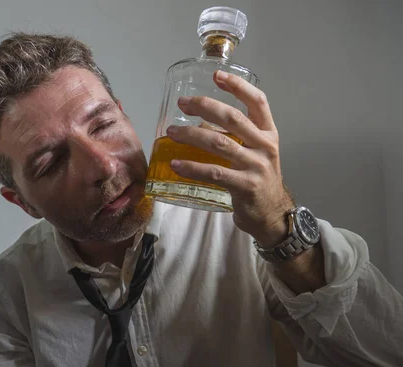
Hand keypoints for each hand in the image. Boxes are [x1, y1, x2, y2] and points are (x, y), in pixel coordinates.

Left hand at [166, 70, 293, 246]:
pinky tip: (176, 164)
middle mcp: (265, 146)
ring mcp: (256, 166)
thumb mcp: (256, 153)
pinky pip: (214, 172)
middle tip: (183, 103)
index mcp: (269, 134)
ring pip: (220, 143)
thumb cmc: (257, 180)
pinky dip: (192, 167)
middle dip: (205, 107)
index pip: (258, 101)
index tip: (216, 75)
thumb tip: (200, 124)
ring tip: (172, 132)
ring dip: (191, 135)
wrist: (272, 214)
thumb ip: (238, 137)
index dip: (237, 86)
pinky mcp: (245, 186)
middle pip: (233, 118)